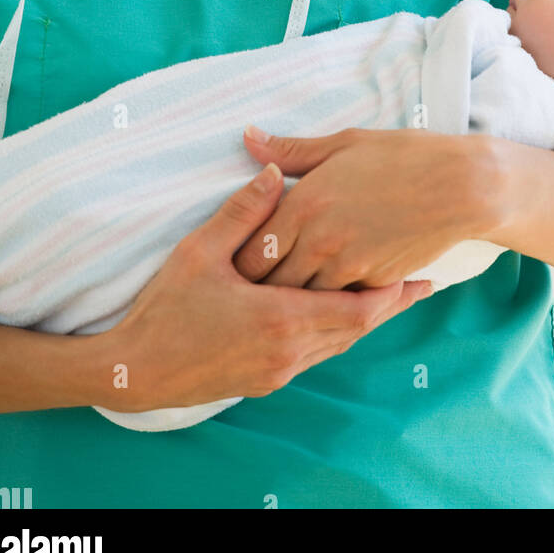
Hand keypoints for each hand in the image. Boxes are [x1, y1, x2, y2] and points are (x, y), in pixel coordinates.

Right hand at [100, 162, 433, 412]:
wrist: (132, 372)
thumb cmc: (164, 310)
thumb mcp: (199, 251)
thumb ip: (244, 211)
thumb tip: (275, 172)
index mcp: (280, 320)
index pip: (357, 310)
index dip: (392, 292)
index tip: (419, 270)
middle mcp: (288, 353)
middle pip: (356, 330)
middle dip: (389, 305)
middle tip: (421, 281)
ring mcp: (277, 372)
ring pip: (337, 345)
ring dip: (364, 319)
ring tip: (392, 294)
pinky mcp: (264, 380)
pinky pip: (315, 354)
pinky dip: (335, 332)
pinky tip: (339, 314)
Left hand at [233, 126, 498, 289]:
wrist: (461, 185)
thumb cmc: (402, 156)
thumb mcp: (344, 144)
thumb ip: (291, 151)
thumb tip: (248, 138)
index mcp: (305, 203)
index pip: (251, 249)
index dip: (238, 261)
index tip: (233, 264)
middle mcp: (319, 240)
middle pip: (269, 283)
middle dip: (256, 290)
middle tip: (245, 293)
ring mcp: (348, 267)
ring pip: (300, 301)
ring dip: (289, 302)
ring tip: (276, 303)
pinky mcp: (373, 284)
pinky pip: (337, 303)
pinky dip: (326, 304)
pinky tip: (319, 301)